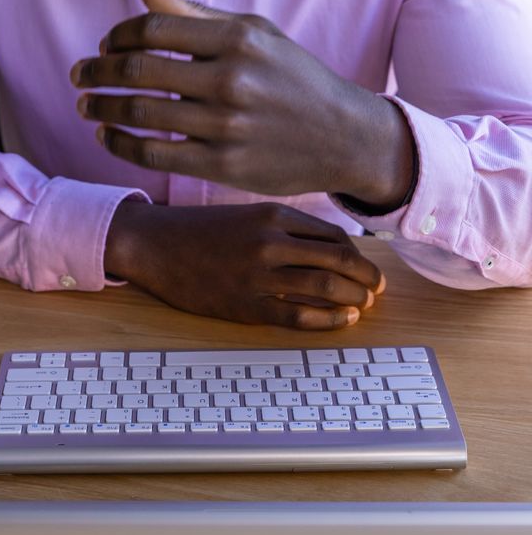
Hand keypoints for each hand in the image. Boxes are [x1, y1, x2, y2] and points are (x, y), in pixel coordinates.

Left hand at [71, 0, 413, 204]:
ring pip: (140, 114)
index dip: (117, 35)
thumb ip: (197, 17)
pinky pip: (155, 154)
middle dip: (97, 71)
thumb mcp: (256, 34)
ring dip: (102, 108)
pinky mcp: (223, 165)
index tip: (104, 44)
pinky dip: (120, 144)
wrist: (343, 136)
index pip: (154, 28)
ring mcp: (227, 125)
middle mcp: (231, 79)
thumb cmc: (293, 78)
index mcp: (238, 38)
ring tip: (86, 106)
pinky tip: (107, 136)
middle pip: (139, 70)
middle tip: (79, 75)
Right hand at [105, 200, 385, 329]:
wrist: (155, 244)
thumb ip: (285, 228)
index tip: (366, 267)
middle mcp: (270, 240)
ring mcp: (258, 274)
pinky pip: (298, 316)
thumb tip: (330, 249)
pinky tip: (344, 319)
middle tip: (378, 288)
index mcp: (273, 214)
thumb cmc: (202, 230)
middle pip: (339, 259)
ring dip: (354, 297)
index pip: (335, 235)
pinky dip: (329, 319)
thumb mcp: (247, 215)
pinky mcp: (245, 304)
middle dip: (367, 276)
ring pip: (325, 286)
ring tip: (365, 304)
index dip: (359, 254)